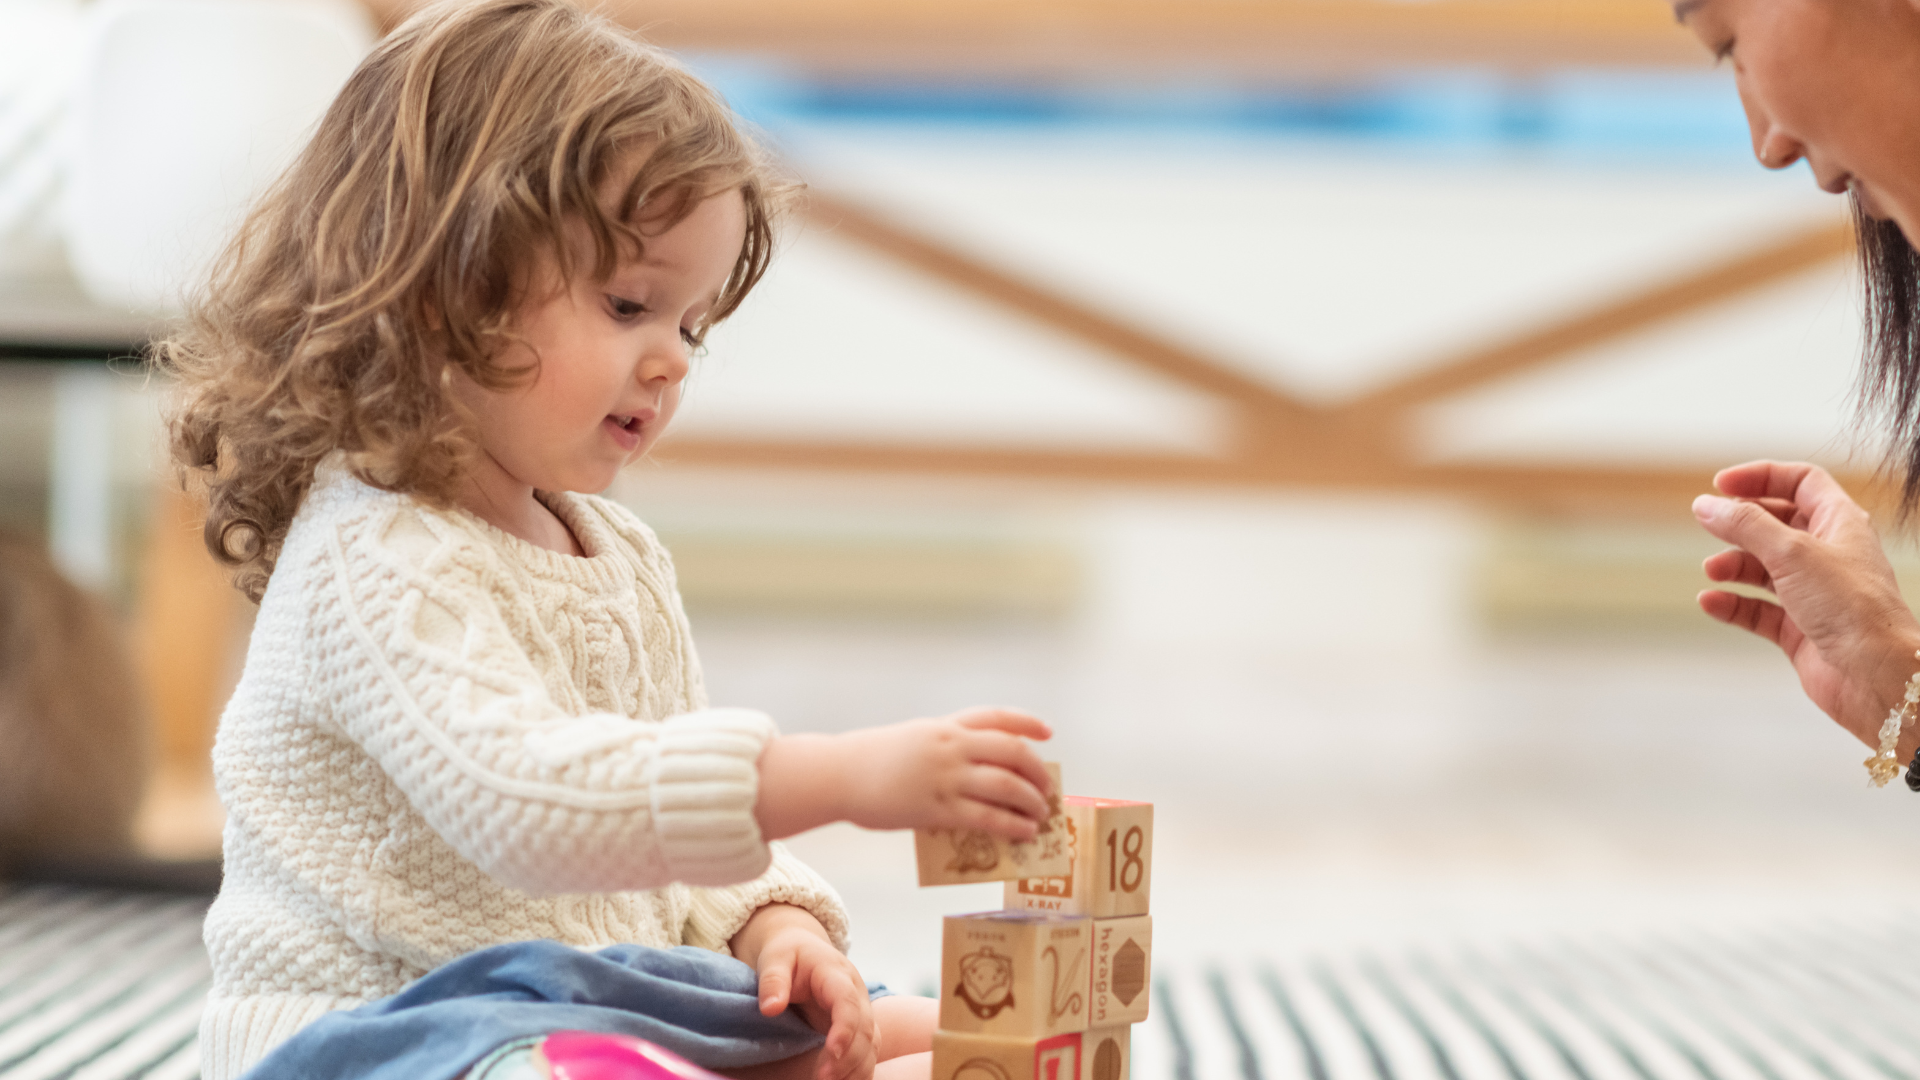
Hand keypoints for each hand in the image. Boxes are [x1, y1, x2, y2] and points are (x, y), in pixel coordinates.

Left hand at [731, 905, 874, 1079]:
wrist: (803, 950)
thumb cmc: (788, 954)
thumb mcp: (776, 958)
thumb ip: (773, 980)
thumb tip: (770, 1008)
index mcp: (837, 974)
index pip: (848, 1002)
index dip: (845, 1027)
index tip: (832, 1051)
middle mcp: (857, 994)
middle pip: (865, 1028)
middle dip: (848, 1057)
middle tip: (822, 1079)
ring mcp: (860, 1012)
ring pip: (871, 1044)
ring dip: (856, 1068)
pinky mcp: (857, 1028)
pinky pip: (867, 1053)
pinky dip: (859, 1071)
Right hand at [755, 708, 1052, 840]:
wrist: (840, 774)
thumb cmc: (874, 760)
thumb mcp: (915, 738)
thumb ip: (948, 747)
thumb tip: (985, 772)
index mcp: (946, 725)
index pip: (997, 717)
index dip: (1027, 723)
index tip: (1048, 733)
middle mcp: (951, 746)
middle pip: (1012, 751)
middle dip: (1037, 771)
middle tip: (1047, 788)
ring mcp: (946, 776)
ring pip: (1007, 785)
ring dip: (1031, 801)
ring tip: (1040, 814)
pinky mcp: (938, 808)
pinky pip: (987, 818)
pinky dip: (1013, 825)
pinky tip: (1024, 832)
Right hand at [1692, 460, 1919, 751]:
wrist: (1875, 674)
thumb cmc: (1854, 608)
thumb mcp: (1792, 552)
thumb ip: (1745, 525)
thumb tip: (1707, 505)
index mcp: (1841, 524)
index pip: (1801, 482)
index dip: (1761, 477)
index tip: (1722, 484)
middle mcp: (1828, 555)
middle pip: (1776, 524)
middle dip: (1740, 524)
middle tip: (1709, 524)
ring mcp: (1814, 593)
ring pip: (1763, 568)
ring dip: (1733, 565)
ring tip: (1713, 571)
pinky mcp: (1800, 628)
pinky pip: (1757, 610)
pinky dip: (1732, 604)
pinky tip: (1711, 602)